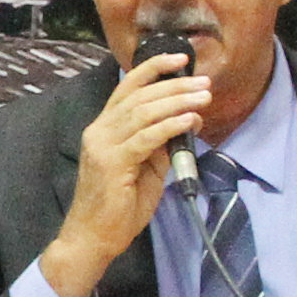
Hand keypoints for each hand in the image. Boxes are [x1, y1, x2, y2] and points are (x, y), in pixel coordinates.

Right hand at [37, 48, 212, 296]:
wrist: (93, 238)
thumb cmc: (118, 207)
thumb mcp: (145, 168)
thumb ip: (159, 144)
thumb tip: (185, 120)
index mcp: (103, 128)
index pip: (127, 88)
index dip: (152, 69)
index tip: (180, 58)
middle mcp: (99, 131)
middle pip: (139, 96)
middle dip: (174, 86)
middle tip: (203, 83)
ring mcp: (103, 145)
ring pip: (144, 112)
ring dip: (177, 101)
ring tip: (203, 98)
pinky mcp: (112, 162)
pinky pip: (147, 137)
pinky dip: (171, 125)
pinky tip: (191, 120)